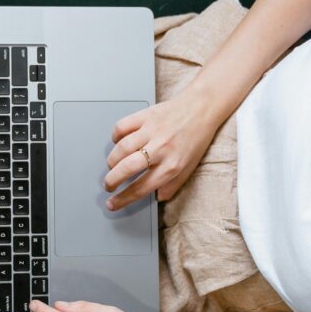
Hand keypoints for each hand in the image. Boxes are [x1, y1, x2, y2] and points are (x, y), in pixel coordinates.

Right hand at [104, 82, 221, 210]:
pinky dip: (115, 136)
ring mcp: (152, 131)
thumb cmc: (196, 138)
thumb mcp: (189, 168)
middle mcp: (161, 149)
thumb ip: (173, 185)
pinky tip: (118, 143)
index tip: (112, 203)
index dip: (123, 199)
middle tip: (108, 185)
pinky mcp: (145, 116)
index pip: (141, 188)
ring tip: (112, 166)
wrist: (202, 108)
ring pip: (121, 149)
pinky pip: (122, 127)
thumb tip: (158, 198)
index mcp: (172, 166)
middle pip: (126, 169)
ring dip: (112, 161)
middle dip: (111, 181)